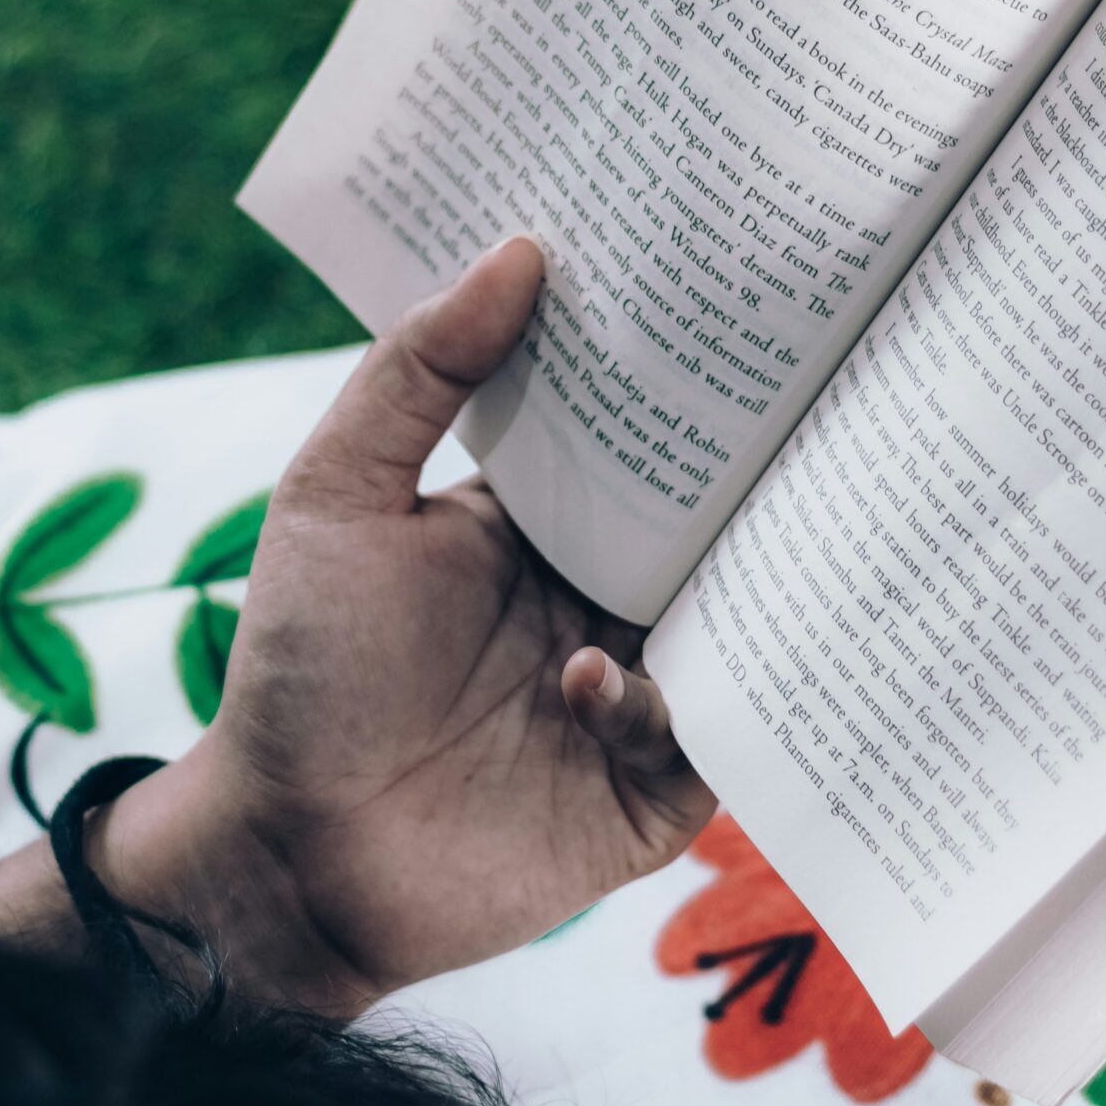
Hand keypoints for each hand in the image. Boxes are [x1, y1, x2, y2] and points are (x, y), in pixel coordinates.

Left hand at [92, 236, 714, 1011]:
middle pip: (711, 520)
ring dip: (749, 579)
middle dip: (756, 464)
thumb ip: (414, 374)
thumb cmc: (302, 672)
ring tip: (765, 519)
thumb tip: (520, 249)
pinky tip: (588, 679)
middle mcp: (606, 597)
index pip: (640, 432)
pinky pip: (710, 739)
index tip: (738, 282)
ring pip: (739, 623)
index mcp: (541, 522)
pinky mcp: (655, 793)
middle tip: (817, 383)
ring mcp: (640, 693)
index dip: (682, 369)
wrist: (288, 856)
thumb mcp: (334, 497)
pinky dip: (665, 702)